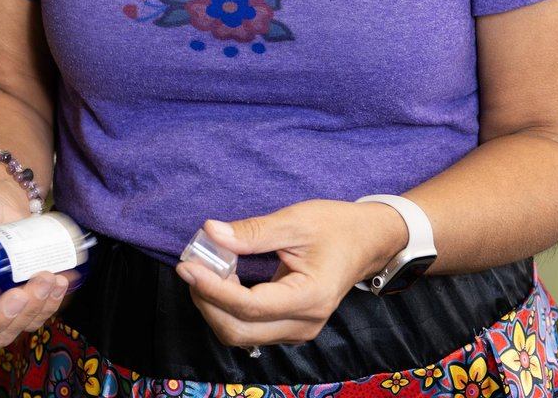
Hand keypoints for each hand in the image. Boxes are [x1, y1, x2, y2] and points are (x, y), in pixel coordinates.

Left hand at [173, 201, 408, 348]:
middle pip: (239, 331)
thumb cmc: (337, 227)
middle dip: (207, 301)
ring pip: (241, 335)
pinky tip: (222, 282)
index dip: (212, 288)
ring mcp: (299, 331)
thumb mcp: (295, 221)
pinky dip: (228, 310)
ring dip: (215, 308)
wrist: (369, 241)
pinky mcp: (291, 327)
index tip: (188, 266)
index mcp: (310, 298)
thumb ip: (252, 232)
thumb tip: (211, 232)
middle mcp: (305, 324)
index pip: (249, 307)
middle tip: (191, 267)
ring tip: (204, 272)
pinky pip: (250, 329)